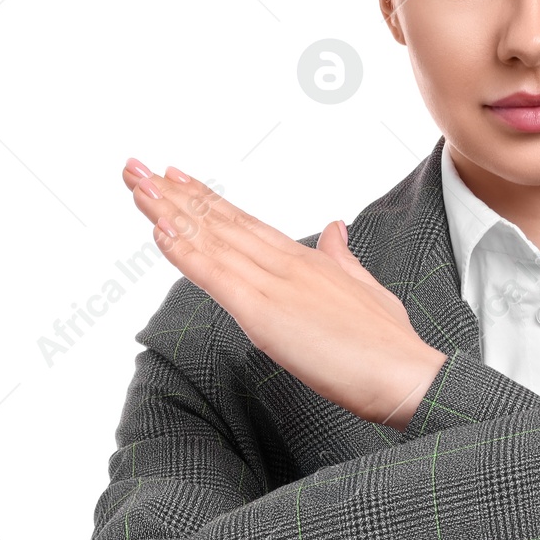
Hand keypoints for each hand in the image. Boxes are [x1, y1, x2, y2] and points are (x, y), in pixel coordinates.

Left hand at [122, 159, 446, 428]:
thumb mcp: (366, 287)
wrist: (405, 371)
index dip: (206, 199)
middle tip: (136, 167)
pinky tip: (158, 227)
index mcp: (308, 259)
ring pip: (210, 239)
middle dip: (174, 193)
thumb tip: (335, 228)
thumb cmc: (389, 342)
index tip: (176, 176)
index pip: (245, 222)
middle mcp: (286, 262)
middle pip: (219, 221)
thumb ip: (343, 256)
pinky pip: (213, 275)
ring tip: (134, 183)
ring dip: (167, 210)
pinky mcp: (262, 312)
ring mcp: (273, 283)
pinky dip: (183, 250)